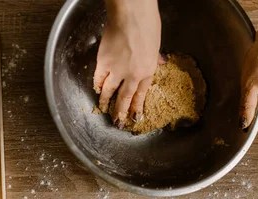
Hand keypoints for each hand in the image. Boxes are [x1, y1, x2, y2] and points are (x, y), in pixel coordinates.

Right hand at [94, 0, 163, 128]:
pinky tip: (95, 90)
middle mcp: (132, 75)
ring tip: (103, 110)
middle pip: (125, 98)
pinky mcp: (103, 63)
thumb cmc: (148, 24)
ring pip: (110, 92)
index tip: (135, 117)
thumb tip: (162, 61)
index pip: (141, 94)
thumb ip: (156, 56)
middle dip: (121, 112)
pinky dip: (96, 85)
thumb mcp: (157, 44)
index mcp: (148, 71)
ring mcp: (117, 70)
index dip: (137, 107)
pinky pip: (98, 79)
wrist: (132, 17)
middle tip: (118, 123)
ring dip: (106, 102)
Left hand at [239, 30, 257, 127]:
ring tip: (249, 75)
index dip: (248, 112)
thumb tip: (244, 124)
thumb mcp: (250, 86)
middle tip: (245, 85)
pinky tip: (252, 70)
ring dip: (251, 87)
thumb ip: (247, 106)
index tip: (239, 103)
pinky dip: (254, 79)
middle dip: (249, 97)